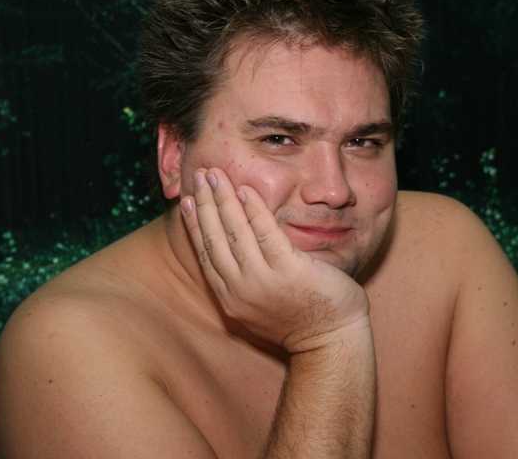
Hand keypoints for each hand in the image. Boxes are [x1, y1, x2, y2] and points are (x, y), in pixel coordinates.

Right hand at [180, 167, 370, 352]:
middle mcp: (240, 289)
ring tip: (215, 175)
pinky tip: (246, 189)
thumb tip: (237, 251)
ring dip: (223, 199)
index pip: (206, 253)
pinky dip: (254, 209)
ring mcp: (263, 280)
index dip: (195, 224)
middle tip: (198, 176)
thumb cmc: (302, 319)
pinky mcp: (289, 270)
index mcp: (231, 298)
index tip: (187, 201)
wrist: (331, 342)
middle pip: (215, 238)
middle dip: (204, 203)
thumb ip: (246, 280)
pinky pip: (266, 233)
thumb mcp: (261, 304)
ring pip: (235, 232)